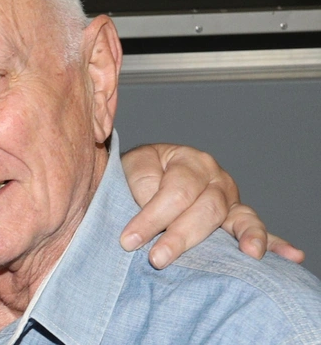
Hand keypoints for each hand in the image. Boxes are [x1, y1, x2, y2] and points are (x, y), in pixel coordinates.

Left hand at [119, 143, 303, 268]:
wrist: (148, 170)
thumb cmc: (139, 172)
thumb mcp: (133, 169)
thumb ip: (141, 185)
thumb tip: (149, 210)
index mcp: (188, 161)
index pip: (176, 192)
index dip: (151, 218)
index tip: (129, 241)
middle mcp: (215, 177)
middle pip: (207, 208)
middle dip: (182, 236)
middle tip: (158, 259)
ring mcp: (230, 197)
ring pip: (238, 218)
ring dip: (243, 237)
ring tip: (249, 254)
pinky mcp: (236, 216)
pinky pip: (255, 228)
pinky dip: (274, 243)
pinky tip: (291, 255)